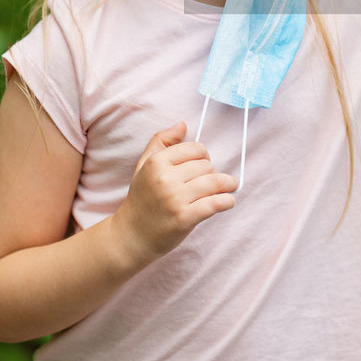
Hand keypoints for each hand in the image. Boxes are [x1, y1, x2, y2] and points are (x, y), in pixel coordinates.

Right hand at [110, 122, 236, 267]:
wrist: (131, 236)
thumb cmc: (142, 198)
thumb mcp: (144, 166)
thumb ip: (161, 141)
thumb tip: (182, 124)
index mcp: (156, 162)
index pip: (196, 149)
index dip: (204, 156)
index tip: (204, 165)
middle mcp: (165, 178)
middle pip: (207, 166)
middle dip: (212, 172)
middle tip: (208, 182)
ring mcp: (175, 199)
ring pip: (215, 182)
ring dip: (227, 184)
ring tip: (229, 187)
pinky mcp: (184, 218)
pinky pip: (215, 203)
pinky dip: (227, 201)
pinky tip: (227, 201)